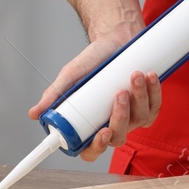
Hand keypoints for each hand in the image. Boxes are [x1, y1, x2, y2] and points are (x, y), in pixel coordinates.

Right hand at [29, 37, 162, 161]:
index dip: (97, 147)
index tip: (102, 132)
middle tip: (119, 93)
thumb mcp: (71, 76)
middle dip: (121, 116)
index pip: (92, 150)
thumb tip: (33, 114)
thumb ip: (55, 95)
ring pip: (140, 120)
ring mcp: (133, 117)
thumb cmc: (94, 60)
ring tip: (133, 75)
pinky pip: (155, 107)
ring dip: (139, 98)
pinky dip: (154, 91)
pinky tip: (149, 76)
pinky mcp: (150, 105)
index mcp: (92, 125)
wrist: (116, 39)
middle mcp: (113, 125)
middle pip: (119, 137)